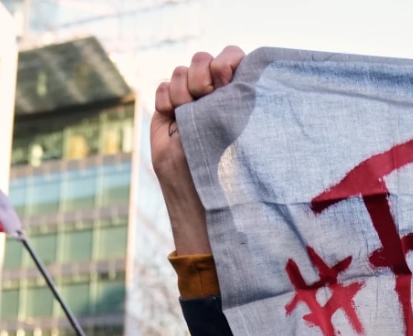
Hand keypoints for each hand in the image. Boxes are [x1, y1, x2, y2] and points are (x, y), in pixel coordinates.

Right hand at [150, 46, 244, 254]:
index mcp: (240, 98)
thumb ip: (243, 106)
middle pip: (203, 59)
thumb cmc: (236, 175)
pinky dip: (167, 97)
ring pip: (181, 72)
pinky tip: (175, 115)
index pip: (233, 58)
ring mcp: (190, 106)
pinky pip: (162, 88)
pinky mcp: (168, 115)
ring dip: (185, 86)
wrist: (203, 201)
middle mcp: (215, 98)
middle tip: (207, 94)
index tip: (228, 78)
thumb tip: (250, 76)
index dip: (228, 60)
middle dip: (204, 72)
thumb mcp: (246, 139)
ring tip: (190, 110)